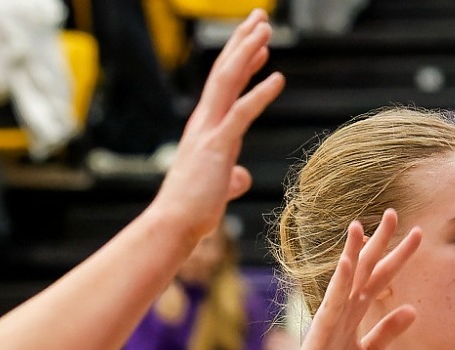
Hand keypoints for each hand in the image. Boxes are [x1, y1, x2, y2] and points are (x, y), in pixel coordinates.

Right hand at [145, 11, 285, 241]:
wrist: (176, 224)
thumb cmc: (194, 209)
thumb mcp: (218, 186)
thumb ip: (229, 175)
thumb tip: (240, 176)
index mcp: (206, 128)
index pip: (225, 85)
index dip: (242, 60)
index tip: (259, 43)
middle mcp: (205, 121)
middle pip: (225, 71)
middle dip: (244, 41)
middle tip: (261, 17)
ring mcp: (210, 131)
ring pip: (229, 81)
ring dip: (248, 53)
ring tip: (266, 30)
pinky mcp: (218, 147)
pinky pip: (241, 114)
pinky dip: (260, 94)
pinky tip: (278, 77)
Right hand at [276, 211, 422, 349]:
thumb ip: (388, 332)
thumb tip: (412, 309)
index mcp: (355, 313)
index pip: (380, 278)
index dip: (396, 256)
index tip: (415, 234)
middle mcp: (343, 308)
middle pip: (365, 269)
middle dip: (380, 242)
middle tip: (394, 212)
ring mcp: (332, 317)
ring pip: (348, 279)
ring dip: (355, 252)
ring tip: (362, 226)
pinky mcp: (323, 331)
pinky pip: (335, 302)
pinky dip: (342, 282)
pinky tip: (349, 261)